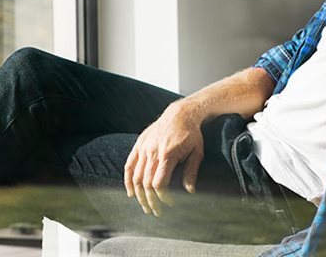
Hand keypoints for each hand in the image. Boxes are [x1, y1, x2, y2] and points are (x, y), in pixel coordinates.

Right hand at [123, 102, 206, 216]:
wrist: (180, 113)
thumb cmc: (191, 134)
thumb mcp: (197, 152)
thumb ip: (191, 172)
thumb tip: (190, 191)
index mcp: (167, 155)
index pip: (158, 183)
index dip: (163, 197)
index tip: (170, 203)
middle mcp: (152, 152)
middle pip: (146, 183)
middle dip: (151, 201)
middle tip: (157, 212)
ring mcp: (143, 148)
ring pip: (136, 177)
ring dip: (139, 195)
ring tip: (145, 206)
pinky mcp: (139, 145)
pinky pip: (129, 165)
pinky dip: (128, 180)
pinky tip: (130, 193)